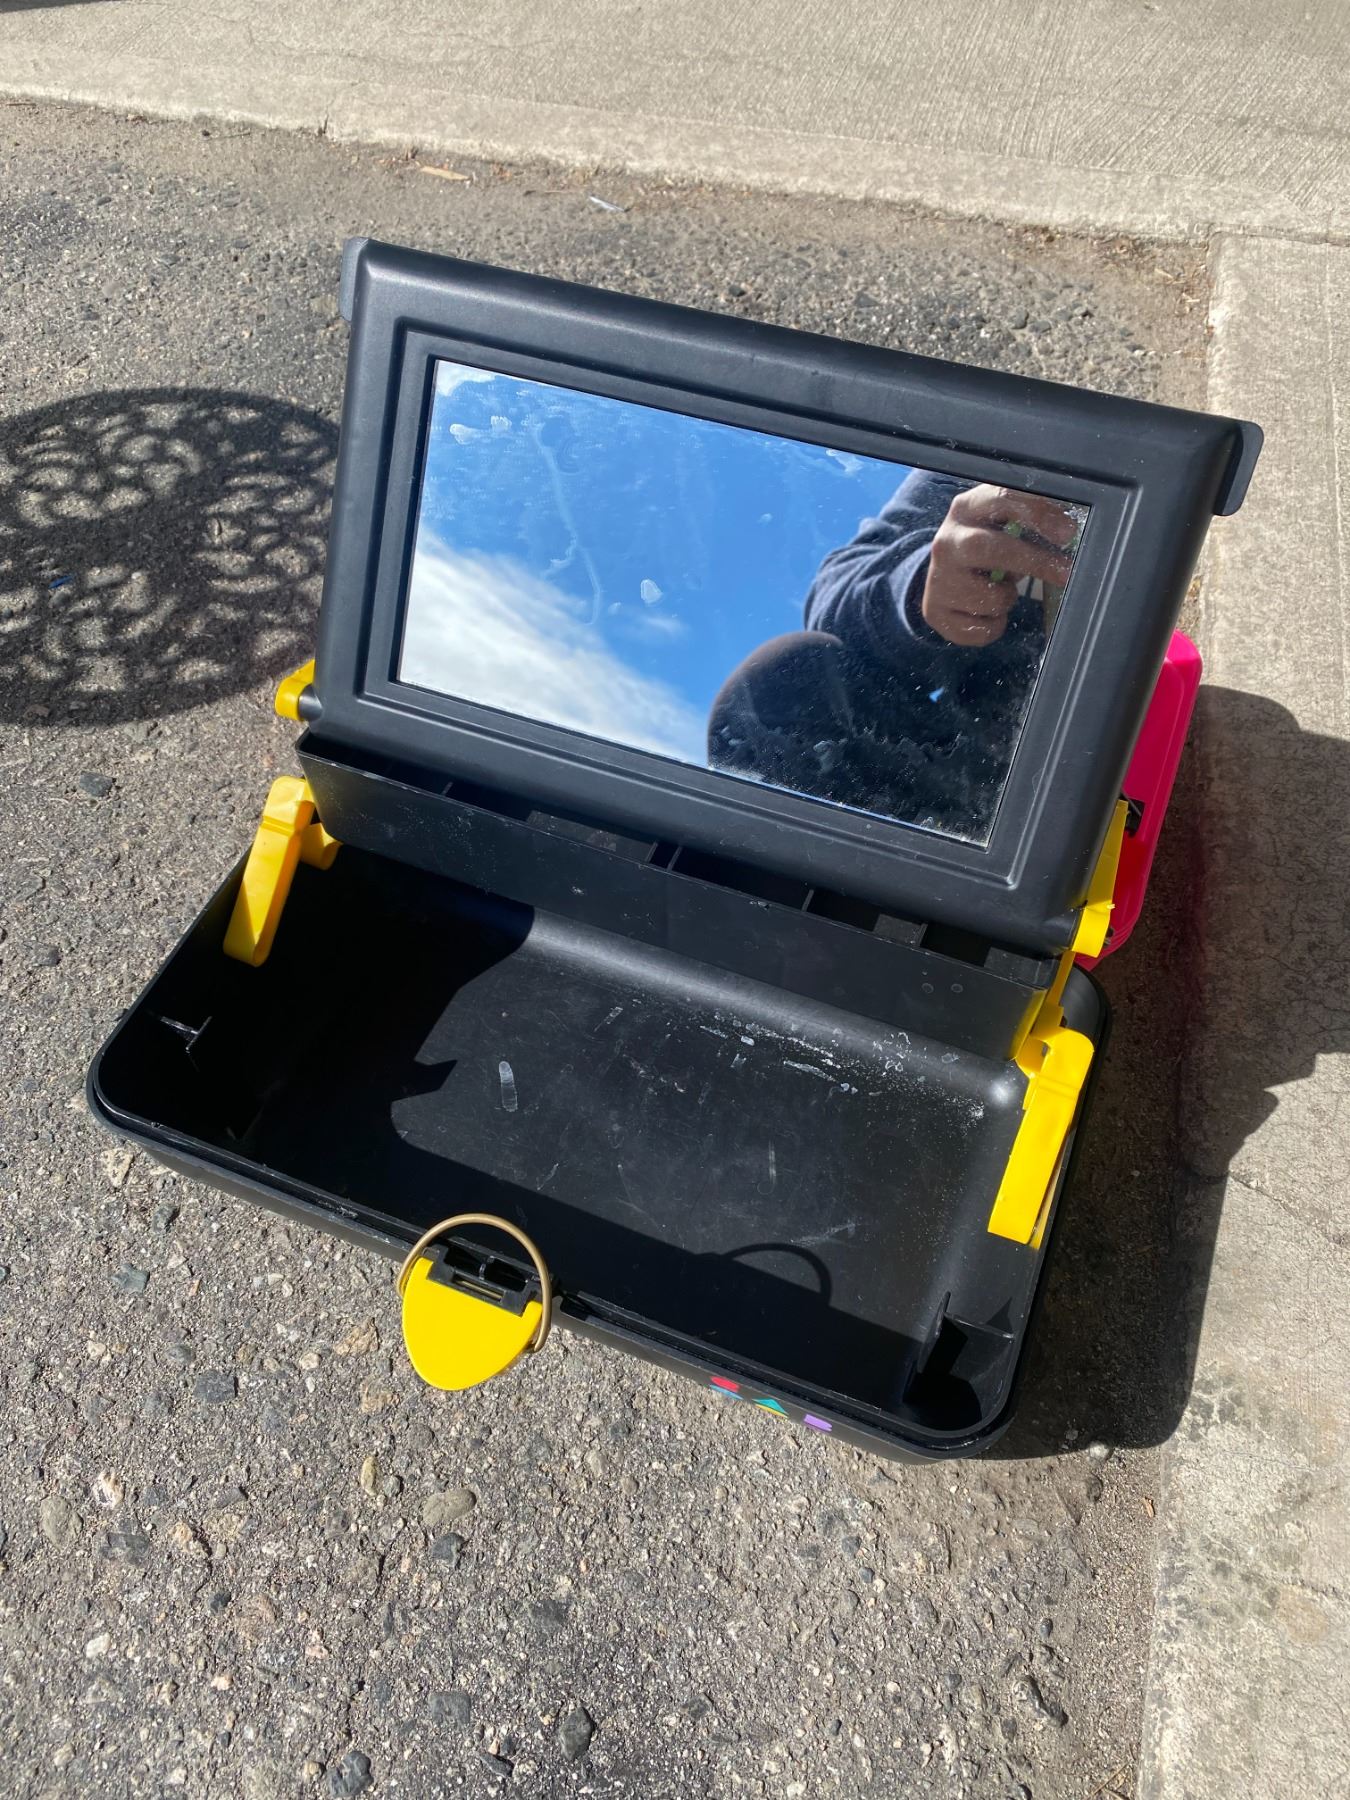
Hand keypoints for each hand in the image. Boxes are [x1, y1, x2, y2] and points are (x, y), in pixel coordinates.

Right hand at [920, 485, 1075, 646]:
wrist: (943, 577)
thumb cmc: (988, 545)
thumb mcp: (1002, 523)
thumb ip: (1030, 520)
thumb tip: (1071, 533)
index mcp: (967, 509)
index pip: (1002, 501)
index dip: (1037, 516)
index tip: (1067, 534)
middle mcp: (947, 542)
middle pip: (990, 549)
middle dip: (1034, 562)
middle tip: (1066, 572)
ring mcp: (938, 579)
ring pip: (989, 598)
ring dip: (1007, 599)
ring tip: (1001, 591)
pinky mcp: (935, 612)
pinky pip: (979, 631)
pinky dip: (993, 627)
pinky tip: (987, 613)